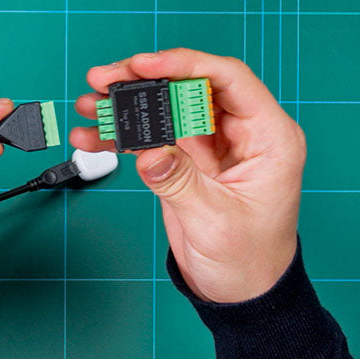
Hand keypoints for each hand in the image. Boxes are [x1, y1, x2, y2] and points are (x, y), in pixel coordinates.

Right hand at [71, 49, 305, 303]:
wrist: (240, 294)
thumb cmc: (249, 261)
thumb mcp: (217, 222)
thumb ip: (181, 183)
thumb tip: (150, 151)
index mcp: (269, 137)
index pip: (228, 79)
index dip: (186, 64)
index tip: (145, 64)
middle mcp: (240, 131)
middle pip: (190, 84)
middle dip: (144, 78)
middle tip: (106, 78)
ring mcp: (211, 142)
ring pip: (166, 104)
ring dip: (126, 102)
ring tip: (90, 104)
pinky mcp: (186, 157)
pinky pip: (152, 133)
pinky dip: (122, 132)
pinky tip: (94, 135)